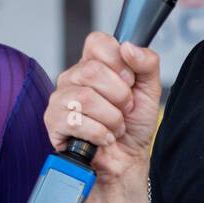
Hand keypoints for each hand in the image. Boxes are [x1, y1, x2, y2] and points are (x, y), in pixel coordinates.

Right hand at [44, 32, 161, 185]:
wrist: (126, 161)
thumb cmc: (133, 126)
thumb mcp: (149, 91)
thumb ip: (147, 63)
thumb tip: (128, 47)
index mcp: (94, 64)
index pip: (97, 42)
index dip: (118, 61)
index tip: (129, 80)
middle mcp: (73, 77)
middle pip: (92, 71)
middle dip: (120, 96)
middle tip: (124, 109)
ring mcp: (60, 99)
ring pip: (86, 98)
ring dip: (112, 118)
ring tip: (115, 127)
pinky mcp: (54, 122)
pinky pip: (76, 121)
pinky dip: (100, 134)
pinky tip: (103, 138)